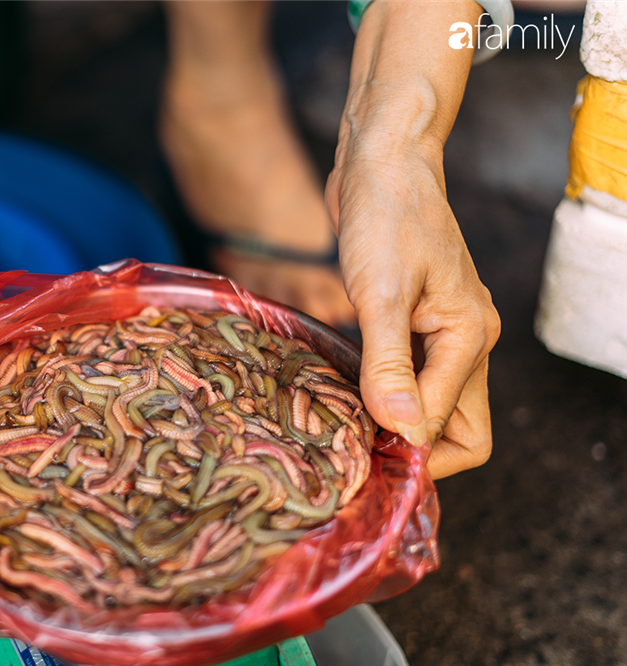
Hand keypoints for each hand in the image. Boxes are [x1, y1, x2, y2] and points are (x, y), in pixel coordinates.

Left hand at [326, 143, 499, 478]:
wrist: (382, 161)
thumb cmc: (386, 214)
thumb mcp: (381, 293)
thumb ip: (390, 364)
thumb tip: (403, 431)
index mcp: (469, 337)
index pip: (454, 430)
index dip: (408, 450)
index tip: (359, 456)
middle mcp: (465, 340)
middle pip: (456, 426)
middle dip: (413, 448)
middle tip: (356, 452)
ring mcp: (440, 331)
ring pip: (430, 402)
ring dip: (394, 420)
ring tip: (344, 428)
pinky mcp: (412, 320)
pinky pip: (407, 374)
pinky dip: (382, 391)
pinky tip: (345, 393)